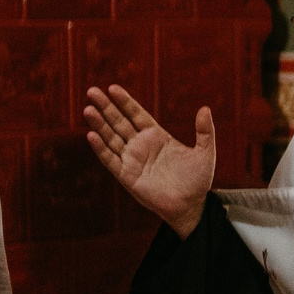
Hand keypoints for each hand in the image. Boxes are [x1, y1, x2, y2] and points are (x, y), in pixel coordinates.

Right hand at [82, 84, 215, 237]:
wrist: (191, 205)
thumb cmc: (198, 180)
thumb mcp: (205, 152)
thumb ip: (205, 131)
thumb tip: (205, 108)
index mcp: (157, 136)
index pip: (136, 114)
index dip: (125, 102)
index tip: (113, 88)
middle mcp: (141, 145)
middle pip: (119, 122)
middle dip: (106, 107)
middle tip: (92, 91)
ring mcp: (132, 160)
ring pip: (111, 138)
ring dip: (99, 124)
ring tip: (88, 109)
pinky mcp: (126, 175)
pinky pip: (110, 159)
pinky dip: (101, 148)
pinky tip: (91, 135)